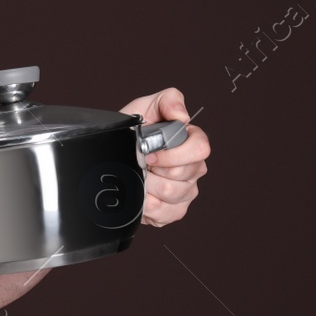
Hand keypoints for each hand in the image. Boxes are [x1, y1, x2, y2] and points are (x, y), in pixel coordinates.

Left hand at [121, 88, 209, 227]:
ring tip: (138, 176)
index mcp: (193, 143)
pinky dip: (147, 206)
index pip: (200, 149)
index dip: (173, 154)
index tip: (149, 153)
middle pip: (182, 175)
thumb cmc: (134, 131)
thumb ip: (169, 101)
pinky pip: (165, 214)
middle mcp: (194, 168)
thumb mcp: (147, 107)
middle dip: (154, 169)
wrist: (115, 152)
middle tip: (140, 163)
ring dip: (147, 186)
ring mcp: (186, 191)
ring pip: (170, 194)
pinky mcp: (175, 211)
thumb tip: (182, 115)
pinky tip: (140, 194)